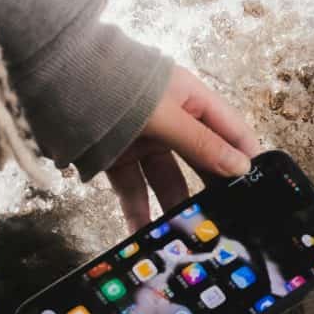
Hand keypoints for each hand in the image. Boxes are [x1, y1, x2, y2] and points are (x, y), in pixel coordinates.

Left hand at [104, 66, 262, 230]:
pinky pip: (133, 188)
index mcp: (190, 97)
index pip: (231, 130)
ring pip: (166, 179)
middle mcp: (171, 118)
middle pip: (201, 159)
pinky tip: (145, 234)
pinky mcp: (116, 155)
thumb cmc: (114, 84)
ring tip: (187, 237)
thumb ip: (201, 144)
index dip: (246, 157)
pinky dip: (138, 211)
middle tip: (228, 221)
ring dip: (174, 207)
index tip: (261, 190)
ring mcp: (143, 138)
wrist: (52, 76)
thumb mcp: (164, 115)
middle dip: (212, 189)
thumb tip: (241, 168)